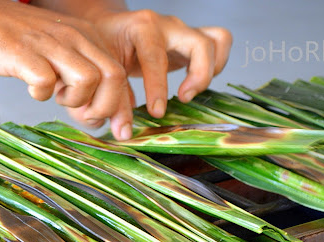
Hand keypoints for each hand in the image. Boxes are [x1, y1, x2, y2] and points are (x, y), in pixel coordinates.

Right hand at [0, 0, 133, 138]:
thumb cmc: (23, 45)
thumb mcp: (63, 54)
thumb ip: (85, 76)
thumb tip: (102, 116)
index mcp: (88, 37)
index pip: (120, 73)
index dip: (122, 107)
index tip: (121, 132)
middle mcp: (75, 37)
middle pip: (114, 76)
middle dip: (104, 107)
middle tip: (83, 113)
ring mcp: (51, 44)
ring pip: (87, 80)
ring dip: (75, 100)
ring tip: (57, 96)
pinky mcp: (25, 54)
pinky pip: (46, 83)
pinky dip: (41, 95)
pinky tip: (33, 89)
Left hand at [87, 9, 231, 118]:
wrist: (107, 30)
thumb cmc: (104, 48)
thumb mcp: (105, 72)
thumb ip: (115, 101)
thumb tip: (124, 132)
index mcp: (141, 27)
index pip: (156, 56)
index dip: (158, 87)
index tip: (157, 113)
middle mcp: (167, 25)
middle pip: (200, 44)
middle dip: (198, 75)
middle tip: (183, 98)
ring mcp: (183, 31)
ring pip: (217, 40)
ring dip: (212, 70)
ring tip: (191, 92)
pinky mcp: (191, 41)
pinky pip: (219, 43)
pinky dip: (217, 64)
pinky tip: (196, 84)